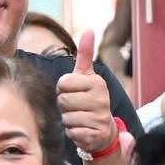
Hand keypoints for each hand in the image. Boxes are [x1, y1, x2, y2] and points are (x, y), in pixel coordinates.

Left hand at [55, 30, 117, 154]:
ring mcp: (100, 116)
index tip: (74, 92)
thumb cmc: (88, 100)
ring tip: (79, 117)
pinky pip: (71, 131)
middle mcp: (101, 98)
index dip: (63, 90)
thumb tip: (89, 30)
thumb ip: (85, 56)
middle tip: (76, 107)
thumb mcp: (86, 77)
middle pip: (63, 100)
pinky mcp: (95, 134)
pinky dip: (72, 132)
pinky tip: (82, 129)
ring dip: (68, 119)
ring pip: (66, 117)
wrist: (102, 129)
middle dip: (64, 106)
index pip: (63, 83)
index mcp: (97, 82)